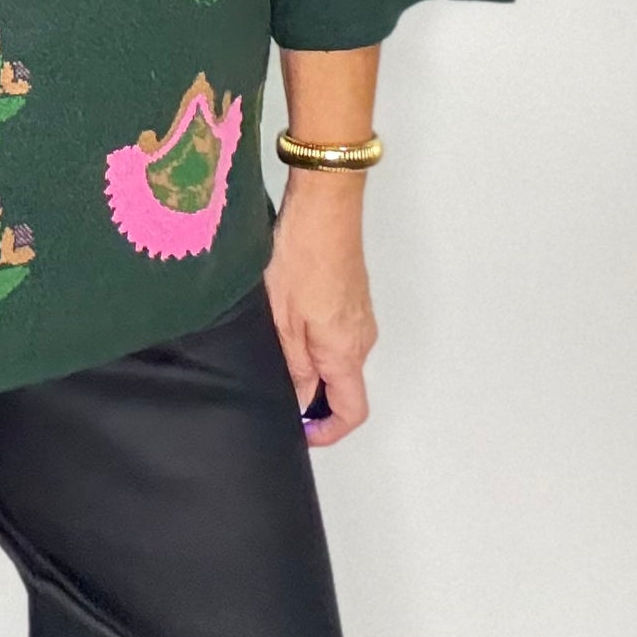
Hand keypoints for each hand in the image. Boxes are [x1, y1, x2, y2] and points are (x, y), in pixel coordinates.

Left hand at [263, 174, 377, 446]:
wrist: (324, 205)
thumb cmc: (302, 256)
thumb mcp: (282, 321)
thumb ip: (293, 368)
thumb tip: (301, 401)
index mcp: (346, 351)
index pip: (352, 411)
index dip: (328, 431)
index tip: (302, 432)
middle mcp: (362, 337)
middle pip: (345, 386)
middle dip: (313, 396)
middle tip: (275, 386)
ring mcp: (360, 315)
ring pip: (338, 357)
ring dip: (311, 364)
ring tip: (275, 345)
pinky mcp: (353, 296)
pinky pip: (338, 333)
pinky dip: (316, 340)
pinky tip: (287, 320)